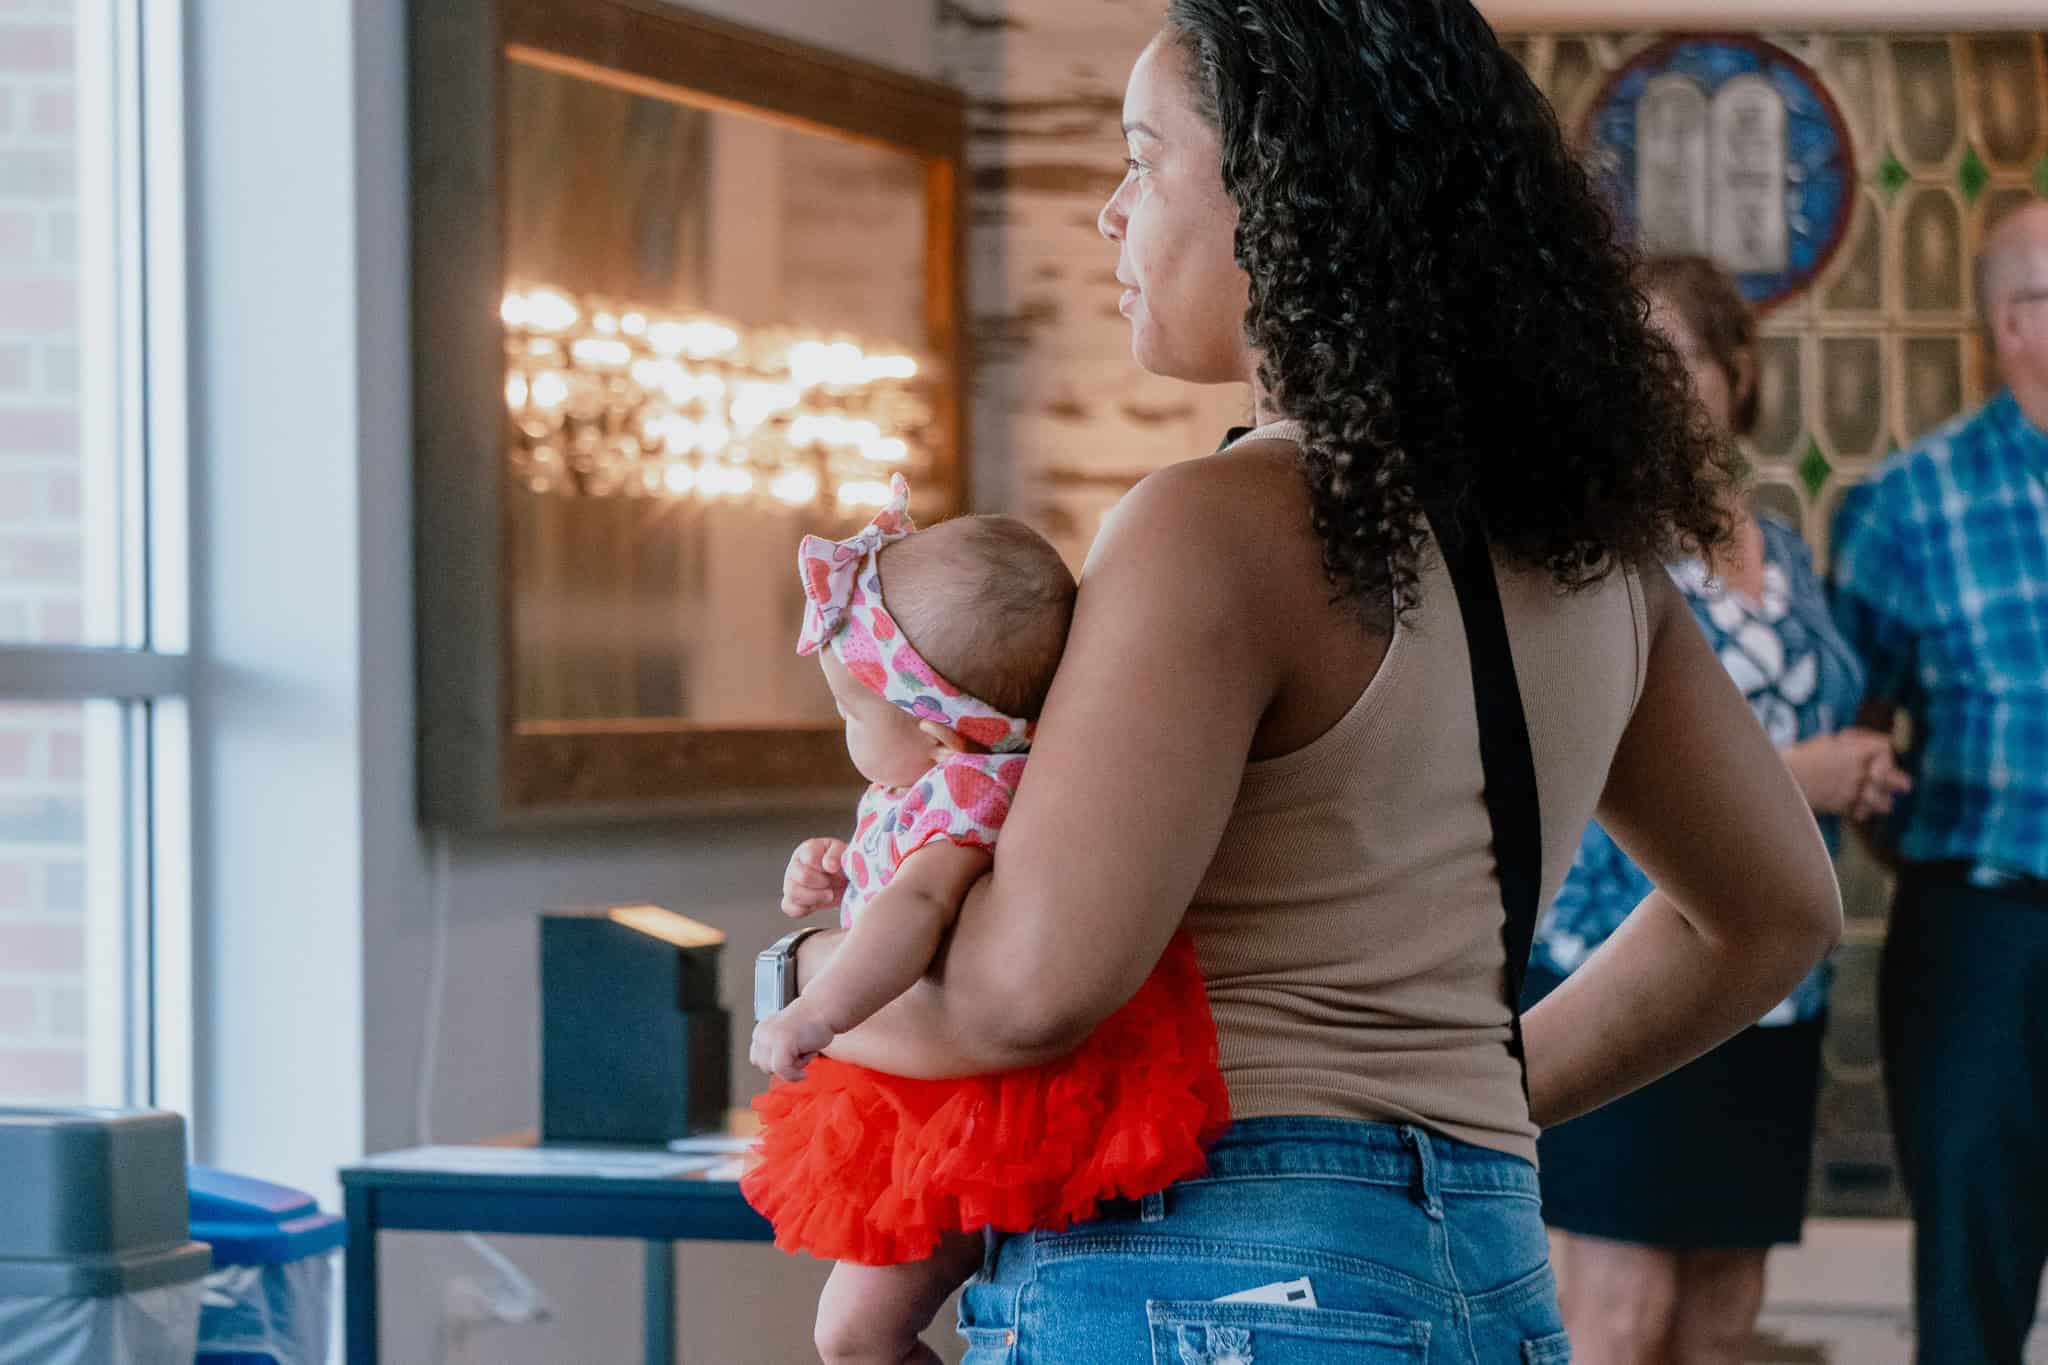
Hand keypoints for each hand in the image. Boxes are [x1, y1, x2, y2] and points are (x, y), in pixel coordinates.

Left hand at [750, 1001, 834, 1082]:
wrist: (824, 1009)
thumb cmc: (811, 1025)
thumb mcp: (784, 1037)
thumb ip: (774, 1050)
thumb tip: (771, 1068)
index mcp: (761, 1031)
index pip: (757, 1059)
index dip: (776, 1063)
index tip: (792, 1056)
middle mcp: (762, 1033)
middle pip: (765, 1066)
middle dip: (784, 1065)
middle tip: (800, 1051)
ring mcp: (770, 1037)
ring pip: (774, 1070)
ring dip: (793, 1066)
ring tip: (803, 1050)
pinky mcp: (781, 1043)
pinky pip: (783, 1070)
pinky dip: (795, 1075)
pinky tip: (803, 1074)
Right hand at [782, 838, 848, 917]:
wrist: (845, 881)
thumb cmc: (842, 865)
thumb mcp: (844, 853)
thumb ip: (836, 854)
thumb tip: (828, 865)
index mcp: (808, 850)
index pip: (810, 857)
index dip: (824, 866)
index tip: (834, 869)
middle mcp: (796, 865)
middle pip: (802, 876)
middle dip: (821, 883)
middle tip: (831, 883)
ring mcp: (791, 882)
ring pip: (793, 893)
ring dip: (815, 897)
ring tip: (828, 895)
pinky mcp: (791, 899)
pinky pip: (788, 907)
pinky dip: (802, 909)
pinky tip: (815, 905)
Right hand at [1784, 728, 1909, 816]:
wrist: (1782, 779)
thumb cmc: (1800, 757)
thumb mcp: (1824, 741)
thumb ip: (1847, 745)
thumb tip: (1860, 747)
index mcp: (1854, 752)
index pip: (1886, 747)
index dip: (1885, 749)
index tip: (1881, 752)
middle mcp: (1858, 772)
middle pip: (1893, 778)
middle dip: (1898, 781)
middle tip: (1904, 785)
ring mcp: (1851, 792)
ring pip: (1882, 801)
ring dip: (1883, 801)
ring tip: (1883, 801)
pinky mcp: (1841, 807)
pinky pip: (1862, 812)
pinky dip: (1863, 812)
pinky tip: (1861, 810)